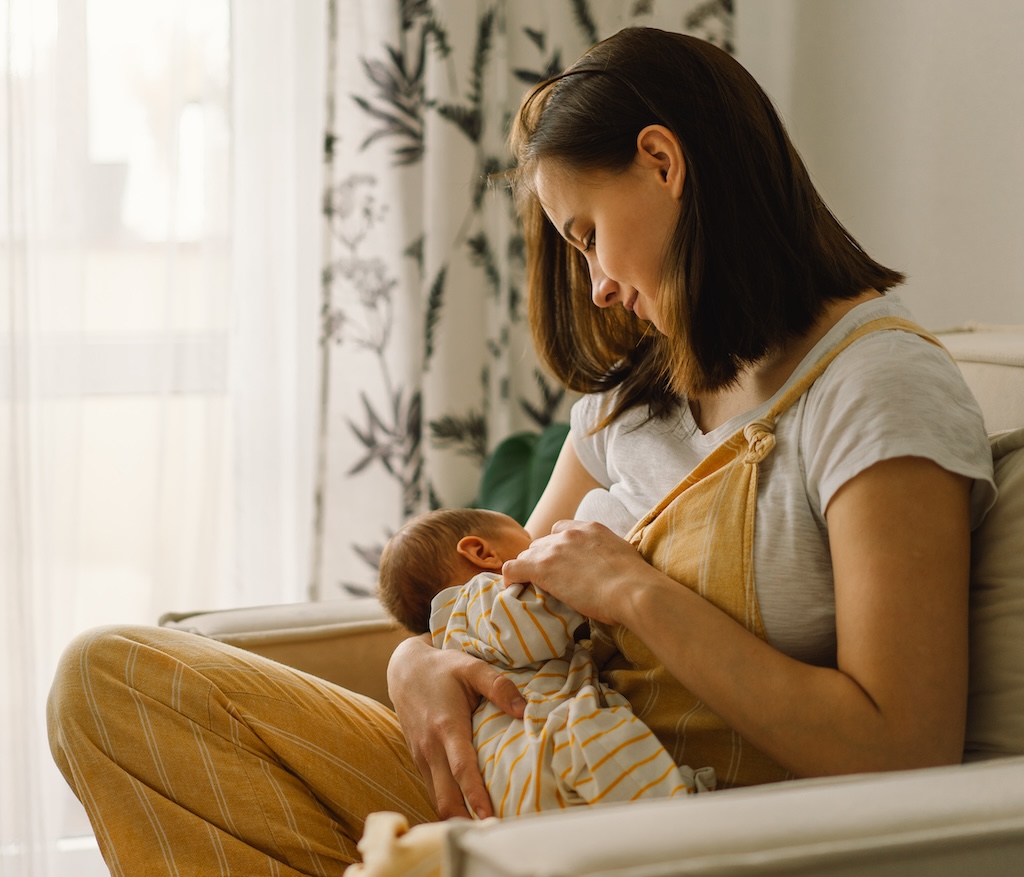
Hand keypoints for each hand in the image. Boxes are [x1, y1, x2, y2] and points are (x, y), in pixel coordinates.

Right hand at [387, 635, 525, 818]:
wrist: (404, 669)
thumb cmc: (442, 668)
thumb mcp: (471, 667)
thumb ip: (499, 686)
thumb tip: (524, 710)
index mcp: (446, 726)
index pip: (462, 769)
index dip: (475, 796)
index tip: (490, 817)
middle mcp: (431, 747)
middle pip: (445, 796)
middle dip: (466, 819)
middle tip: (492, 832)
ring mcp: (422, 756)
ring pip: (436, 798)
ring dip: (456, 816)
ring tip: (483, 829)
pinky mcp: (419, 759)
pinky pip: (433, 789)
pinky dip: (448, 804)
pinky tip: (466, 813)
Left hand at [501, 519, 652, 624]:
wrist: (632, 590)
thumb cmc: (636, 583)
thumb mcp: (622, 557)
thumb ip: (607, 555)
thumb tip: (607, 571)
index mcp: (590, 528)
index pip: (560, 530)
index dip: (557, 548)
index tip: (560, 563)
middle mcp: (569, 534)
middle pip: (541, 544)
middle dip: (542, 559)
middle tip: (548, 581)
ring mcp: (554, 549)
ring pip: (527, 555)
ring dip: (529, 569)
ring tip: (532, 588)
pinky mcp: (542, 568)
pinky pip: (513, 568)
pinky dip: (510, 577)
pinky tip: (513, 588)